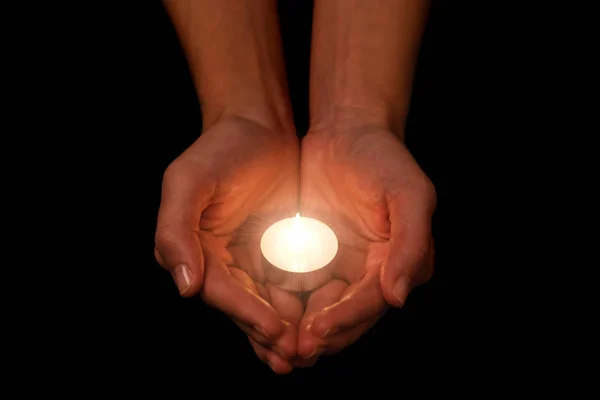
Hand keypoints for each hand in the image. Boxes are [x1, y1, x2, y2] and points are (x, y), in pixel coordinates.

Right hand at [154, 116, 302, 372]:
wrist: (258, 126)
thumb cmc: (219, 148)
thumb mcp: (188, 180)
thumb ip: (176, 230)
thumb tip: (184, 287)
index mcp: (194, 250)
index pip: (219, 290)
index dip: (245, 313)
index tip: (274, 329)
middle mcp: (218, 262)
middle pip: (243, 306)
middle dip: (267, 333)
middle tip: (294, 357)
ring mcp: (249, 259)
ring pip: (266, 303)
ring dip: (285, 330)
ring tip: (307, 352)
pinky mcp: (276, 253)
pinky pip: (288, 285)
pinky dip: (301, 306)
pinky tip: (320, 321)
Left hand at [295, 124, 435, 359]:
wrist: (346, 131)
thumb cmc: (383, 157)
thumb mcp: (409, 192)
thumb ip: (410, 244)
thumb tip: (398, 297)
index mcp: (400, 262)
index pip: (371, 301)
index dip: (345, 319)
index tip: (316, 332)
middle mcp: (373, 272)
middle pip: (347, 316)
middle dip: (321, 336)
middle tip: (292, 352)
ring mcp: (343, 266)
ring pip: (321, 310)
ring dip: (301, 330)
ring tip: (276, 346)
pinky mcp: (316, 258)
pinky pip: (300, 289)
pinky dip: (286, 305)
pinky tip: (265, 315)